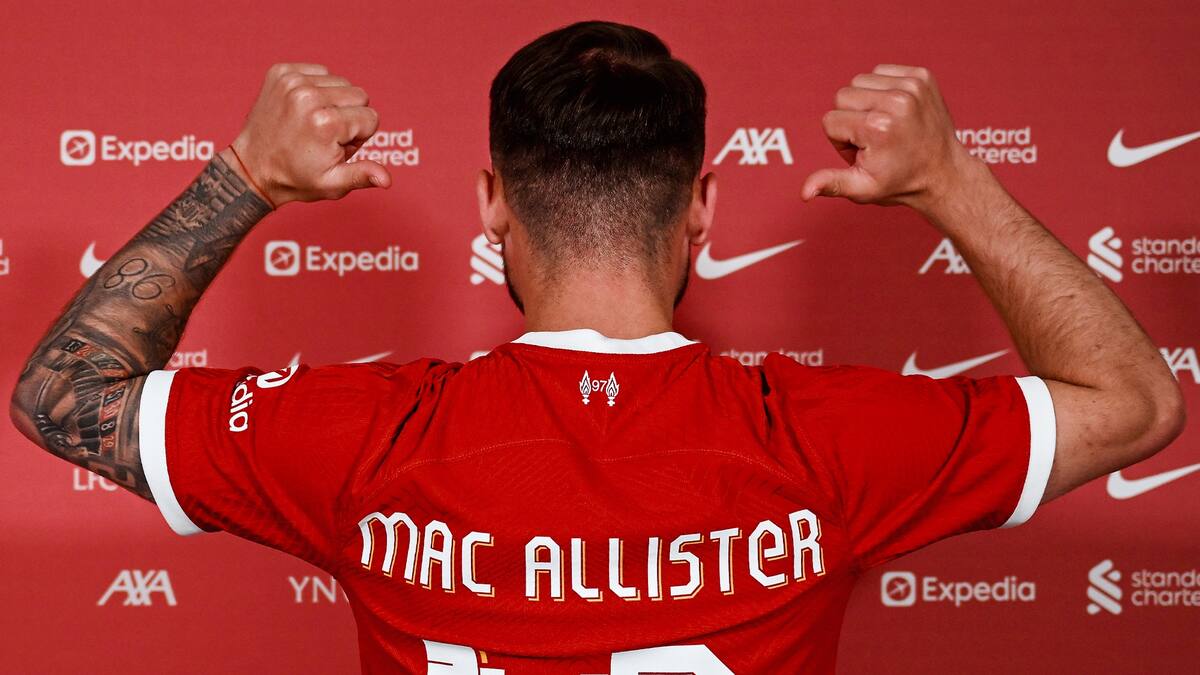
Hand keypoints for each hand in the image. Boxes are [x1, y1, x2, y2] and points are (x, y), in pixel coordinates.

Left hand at [229, 63, 390, 206]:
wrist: (252, 168)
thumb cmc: (296, 179)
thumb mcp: (332, 184)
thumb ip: (362, 176)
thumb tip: (387, 180)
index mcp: (325, 123)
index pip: (371, 118)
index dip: (359, 138)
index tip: (335, 148)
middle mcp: (309, 96)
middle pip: (359, 95)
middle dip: (350, 117)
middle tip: (325, 137)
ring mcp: (292, 81)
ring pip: (342, 82)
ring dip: (334, 102)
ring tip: (313, 124)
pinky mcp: (281, 72)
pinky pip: (320, 72)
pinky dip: (318, 89)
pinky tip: (303, 110)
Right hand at [800, 65, 974, 209]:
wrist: (944, 173)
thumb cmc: (900, 183)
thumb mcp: (862, 189)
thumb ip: (831, 184)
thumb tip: (804, 193)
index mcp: (878, 127)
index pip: (830, 121)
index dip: (841, 142)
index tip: (864, 154)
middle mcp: (896, 101)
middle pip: (842, 96)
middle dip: (850, 119)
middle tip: (874, 141)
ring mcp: (912, 85)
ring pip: (859, 81)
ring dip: (865, 103)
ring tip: (885, 126)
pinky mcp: (922, 75)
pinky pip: (881, 71)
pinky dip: (882, 90)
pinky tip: (896, 112)